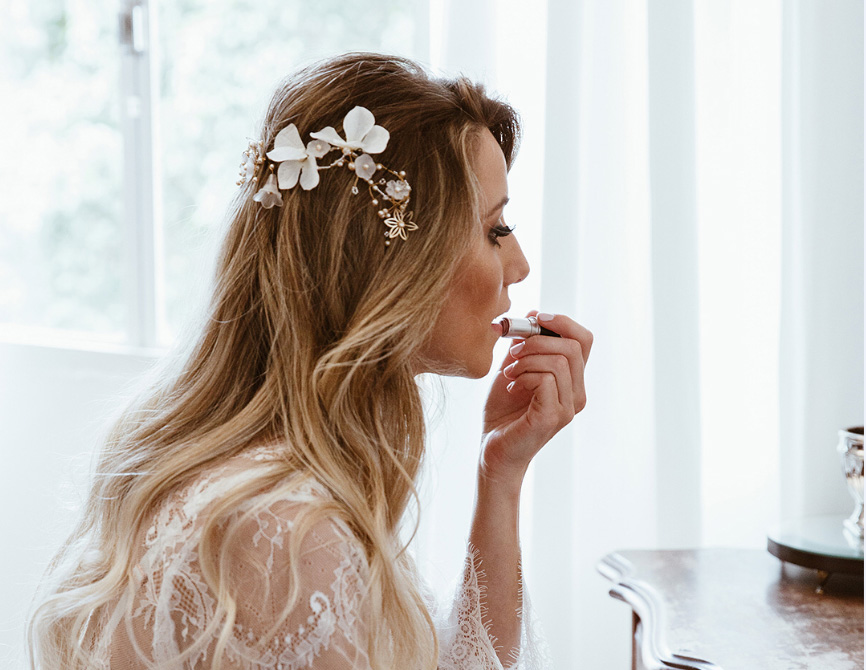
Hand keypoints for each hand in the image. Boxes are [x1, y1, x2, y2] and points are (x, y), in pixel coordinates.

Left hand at [480, 311, 591, 484]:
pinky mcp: (554, 417)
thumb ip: (525, 344)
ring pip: (560, 361)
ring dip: (527, 359)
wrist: (492, 448)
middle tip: (513, 350)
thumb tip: (533, 313)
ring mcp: (568, 407)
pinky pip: (546, 379)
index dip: (562, 321)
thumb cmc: (503, 411)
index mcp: (572, 380)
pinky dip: (524, 375)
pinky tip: (511, 387)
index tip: (534, 318)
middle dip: (539, 338)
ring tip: (509, 372)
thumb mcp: (514, 368)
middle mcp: (577, 394)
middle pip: (574, 346)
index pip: (584, 339)